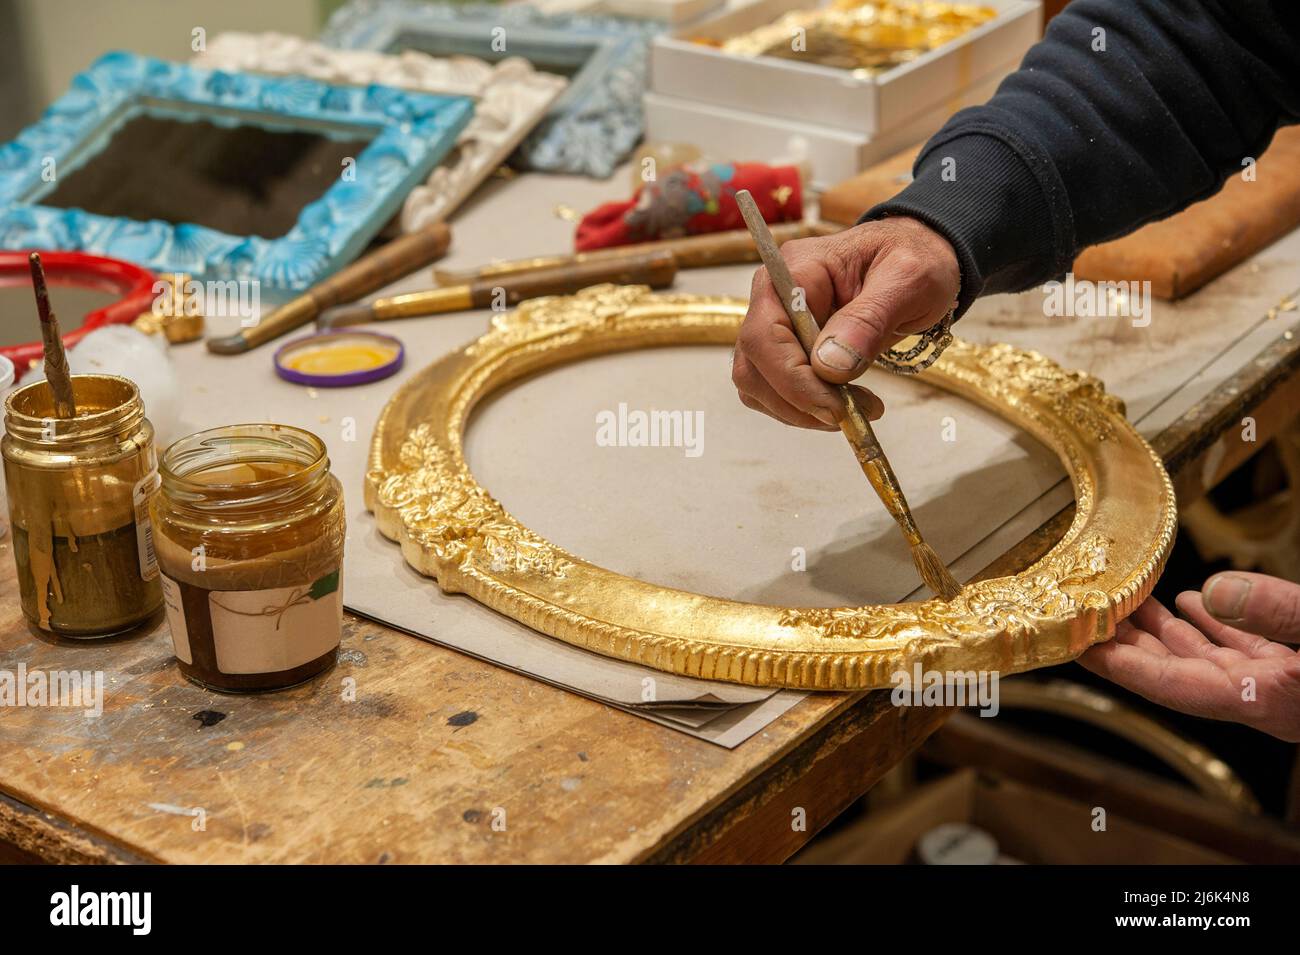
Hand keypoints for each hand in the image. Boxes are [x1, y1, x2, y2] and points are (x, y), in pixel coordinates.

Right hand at [732, 217, 959, 429]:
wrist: (915, 263)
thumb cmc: (912, 262)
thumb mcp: (907, 281)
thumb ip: (868, 320)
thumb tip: (830, 366)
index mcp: (792, 272)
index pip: (764, 336)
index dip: (793, 380)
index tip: (837, 408)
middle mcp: (771, 298)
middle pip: (753, 367)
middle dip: (799, 401)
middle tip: (852, 413)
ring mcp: (773, 326)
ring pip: (758, 386)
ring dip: (801, 411)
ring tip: (855, 409)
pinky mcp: (783, 351)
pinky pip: (775, 392)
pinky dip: (805, 409)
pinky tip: (842, 403)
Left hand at [1078, 572, 1299, 741]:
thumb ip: (1280, 613)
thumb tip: (1213, 592)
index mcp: (1264, 700)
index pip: (1168, 684)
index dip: (1118, 665)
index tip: (1077, 645)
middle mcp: (1263, 699)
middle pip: (1175, 670)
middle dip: (1130, 642)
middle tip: (1092, 610)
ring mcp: (1278, 684)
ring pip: (1205, 657)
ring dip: (1165, 629)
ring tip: (1130, 598)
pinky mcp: (1295, 670)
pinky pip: (1241, 648)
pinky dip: (1212, 624)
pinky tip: (1190, 599)